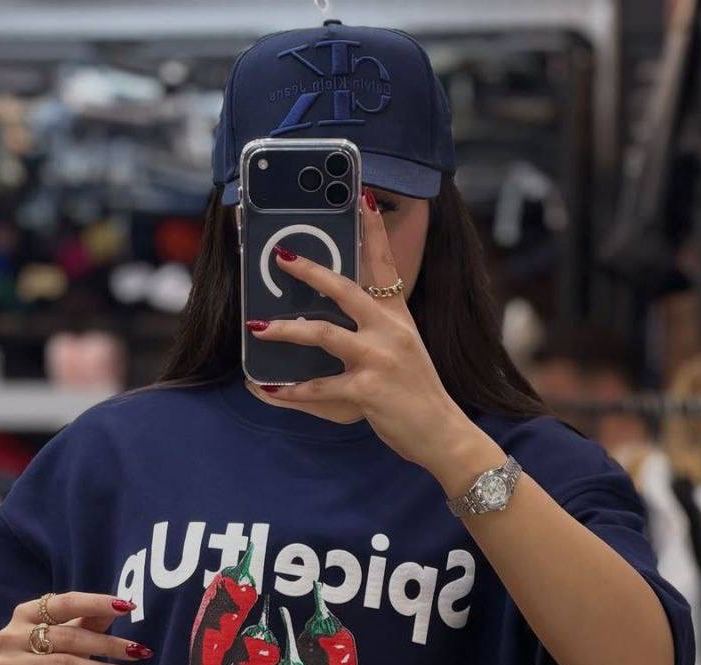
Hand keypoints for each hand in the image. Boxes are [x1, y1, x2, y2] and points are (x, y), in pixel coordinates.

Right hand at [0, 591, 149, 664]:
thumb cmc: (48, 664)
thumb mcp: (68, 640)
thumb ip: (90, 622)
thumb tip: (122, 606)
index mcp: (26, 613)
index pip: (65, 603)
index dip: (97, 603)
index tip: (128, 608)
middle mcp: (11, 635)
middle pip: (69, 637)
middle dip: (108, 644)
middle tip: (139, 651)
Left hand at [245, 186, 461, 468]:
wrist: (441, 432)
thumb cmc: (417, 394)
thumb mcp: (403, 351)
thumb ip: (375, 331)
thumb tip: (329, 320)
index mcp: (398, 318)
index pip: (385, 265)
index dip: (373, 230)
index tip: (362, 197)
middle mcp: (390, 332)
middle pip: (343, 290)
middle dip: (310, 271)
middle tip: (281, 258)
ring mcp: (379, 359)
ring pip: (322, 333)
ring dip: (285, 329)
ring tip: (258, 326)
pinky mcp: (367, 390)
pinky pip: (320, 386)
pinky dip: (293, 390)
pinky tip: (274, 389)